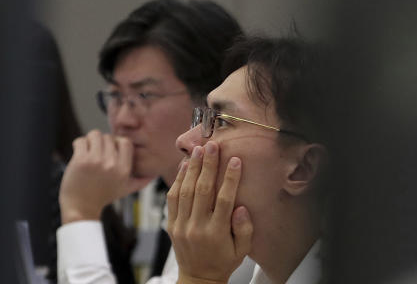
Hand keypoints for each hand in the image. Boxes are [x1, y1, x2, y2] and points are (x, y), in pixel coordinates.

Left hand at [59, 130, 152, 223]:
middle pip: (108, 137)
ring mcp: (95, 161)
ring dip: (90, 141)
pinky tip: (79, 154)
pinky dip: (78, 144)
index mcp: (123, 170)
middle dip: (102, 142)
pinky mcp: (80, 161)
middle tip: (97, 153)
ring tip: (88, 151)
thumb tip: (153, 175)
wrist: (81, 208)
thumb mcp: (125, 190)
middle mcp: (111, 164)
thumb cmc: (103, 197)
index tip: (110, 149)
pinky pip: (80, 140)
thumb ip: (140, 182)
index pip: (125, 142)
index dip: (117, 142)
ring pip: (94, 134)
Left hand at [165, 141, 251, 283]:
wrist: (198, 278)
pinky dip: (178, 180)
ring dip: (191, 168)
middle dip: (208, 165)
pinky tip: (184, 165)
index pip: (224, 200)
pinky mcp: (171, 224)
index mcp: (216, 234)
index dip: (230, 178)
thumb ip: (244, 229)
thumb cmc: (223, 262)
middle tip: (212, 145)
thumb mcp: (242, 251)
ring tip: (198, 150)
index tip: (235, 160)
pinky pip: (173, 198)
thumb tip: (240, 206)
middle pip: (202, 190)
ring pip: (185, 191)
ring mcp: (182, 225)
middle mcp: (197, 227)